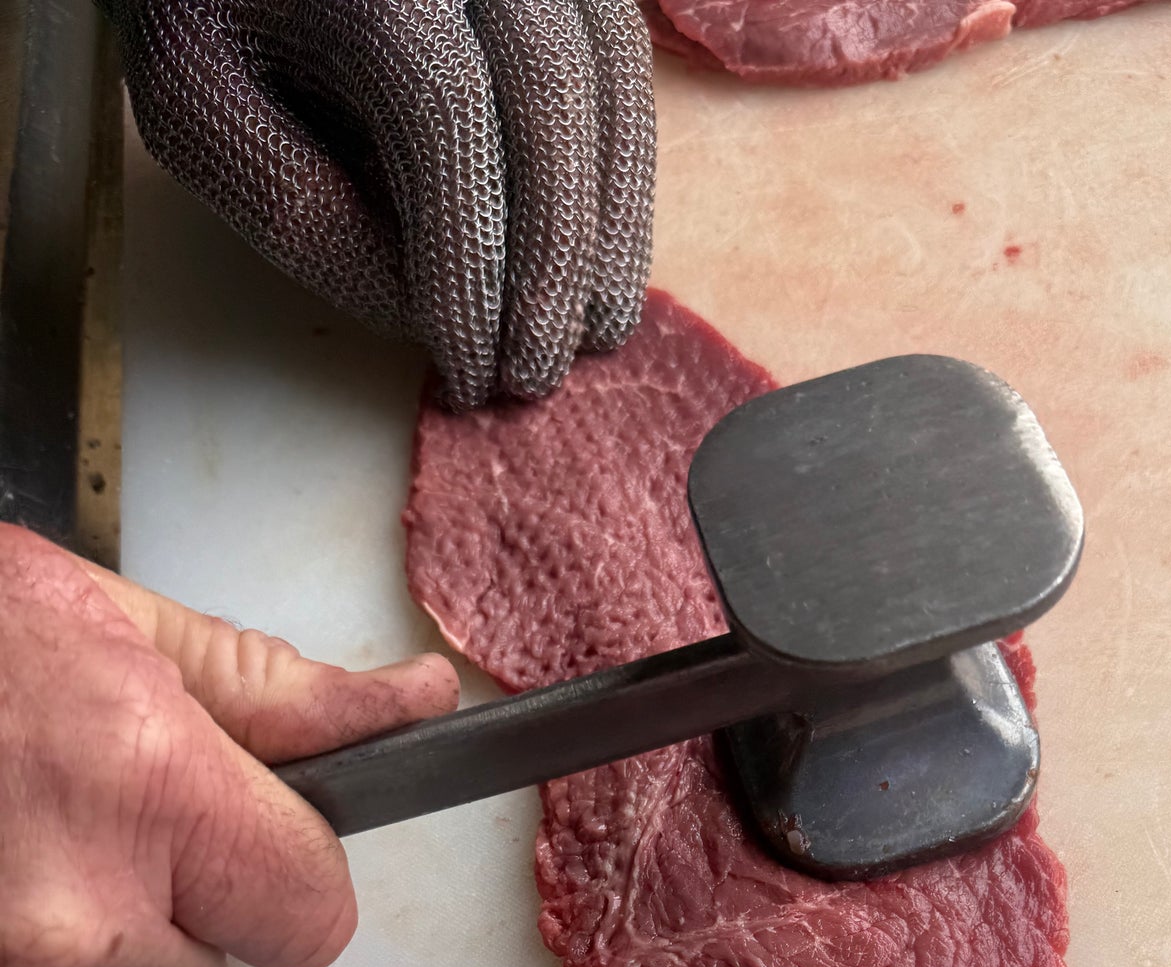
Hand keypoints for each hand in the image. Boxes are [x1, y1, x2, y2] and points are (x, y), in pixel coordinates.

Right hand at [0, 524, 458, 966]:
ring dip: (59, 951)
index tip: (223, 835)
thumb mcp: (97, 621)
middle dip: (157, 908)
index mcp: (147, 793)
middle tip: (55, 817)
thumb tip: (412, 703)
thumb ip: (270, 691)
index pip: (315, 913)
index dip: (275, 871)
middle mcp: (78, 920)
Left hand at [103, 0, 655, 407]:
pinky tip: (601, 250)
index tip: (471, 370)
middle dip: (555, 259)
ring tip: (593, 330)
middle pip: (549, 93)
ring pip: (609, 75)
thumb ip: (292, 207)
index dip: (470, 260)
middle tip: (538, 373)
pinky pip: (622, 61)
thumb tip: (420, 315)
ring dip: (611, 221)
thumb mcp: (195, 105)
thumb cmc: (207, 9)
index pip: (445, 113)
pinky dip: (621, 165)